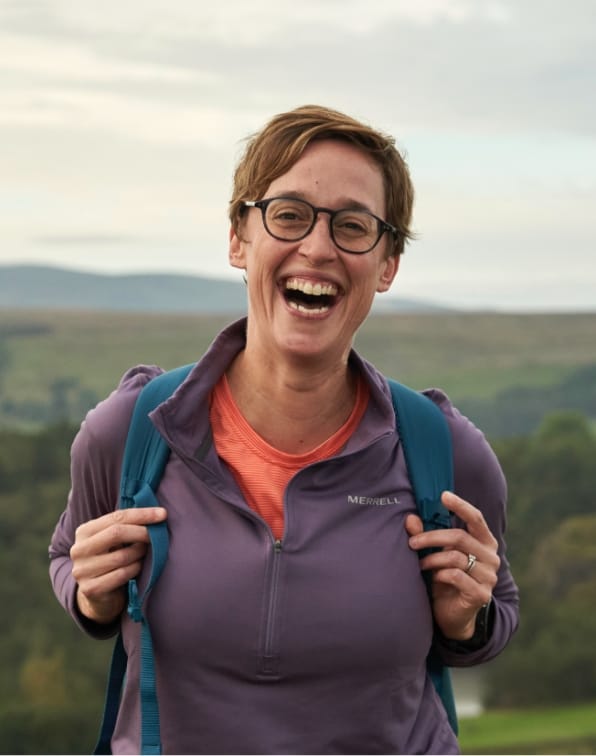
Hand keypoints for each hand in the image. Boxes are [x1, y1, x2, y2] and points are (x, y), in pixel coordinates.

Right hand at [70, 507, 166, 623]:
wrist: (98, 593)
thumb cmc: (111, 558)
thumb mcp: (113, 540)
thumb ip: (127, 525)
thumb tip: (157, 513)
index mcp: (84, 531)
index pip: (116, 517)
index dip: (142, 514)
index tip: (163, 514)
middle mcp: (78, 549)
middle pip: (116, 533)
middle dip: (141, 532)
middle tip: (157, 535)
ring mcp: (82, 570)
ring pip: (121, 556)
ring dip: (139, 553)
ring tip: (146, 553)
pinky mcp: (90, 589)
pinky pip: (121, 575)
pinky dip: (135, 569)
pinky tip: (139, 567)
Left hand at [405, 491, 498, 640]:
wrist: (453, 615)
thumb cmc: (445, 578)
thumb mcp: (436, 554)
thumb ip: (424, 536)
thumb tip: (410, 518)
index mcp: (484, 542)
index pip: (476, 518)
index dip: (461, 506)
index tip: (444, 495)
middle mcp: (491, 557)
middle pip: (459, 537)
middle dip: (431, 537)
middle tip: (412, 543)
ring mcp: (489, 577)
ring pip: (455, 557)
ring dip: (432, 559)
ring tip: (420, 564)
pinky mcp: (481, 594)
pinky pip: (456, 576)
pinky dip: (440, 574)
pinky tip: (433, 578)